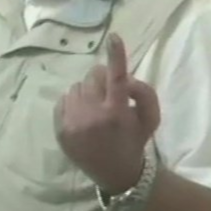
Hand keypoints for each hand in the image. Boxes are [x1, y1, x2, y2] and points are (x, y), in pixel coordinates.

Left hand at [55, 33, 160, 194]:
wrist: (115, 173)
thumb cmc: (134, 141)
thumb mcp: (151, 119)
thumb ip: (144, 93)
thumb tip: (126, 78)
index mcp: (117, 112)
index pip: (118, 78)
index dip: (116, 56)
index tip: (113, 37)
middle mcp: (93, 116)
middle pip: (93, 77)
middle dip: (102, 80)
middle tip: (108, 94)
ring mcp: (73, 122)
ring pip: (77, 87)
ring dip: (87, 93)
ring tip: (95, 109)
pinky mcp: (60, 129)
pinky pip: (63, 99)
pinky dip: (73, 103)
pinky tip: (82, 117)